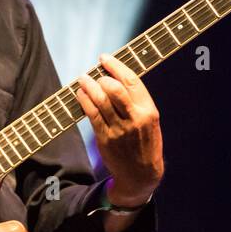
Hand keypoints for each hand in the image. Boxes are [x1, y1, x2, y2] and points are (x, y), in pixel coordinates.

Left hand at [75, 54, 163, 204]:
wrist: (141, 173)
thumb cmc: (144, 142)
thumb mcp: (149, 121)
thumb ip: (136, 101)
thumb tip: (115, 76)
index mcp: (149, 111)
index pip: (132, 82)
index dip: (116, 66)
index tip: (105, 58)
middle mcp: (135, 119)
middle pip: (115, 89)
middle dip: (101, 76)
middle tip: (93, 71)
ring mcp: (119, 130)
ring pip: (100, 101)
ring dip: (88, 86)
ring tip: (82, 79)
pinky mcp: (105, 139)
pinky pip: (91, 115)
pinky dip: (84, 101)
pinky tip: (80, 94)